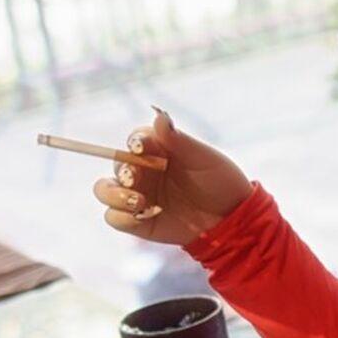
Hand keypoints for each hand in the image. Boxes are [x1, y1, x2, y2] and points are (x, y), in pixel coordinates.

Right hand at [89, 109, 254, 249]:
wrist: (231, 218)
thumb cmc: (220, 181)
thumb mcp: (203, 158)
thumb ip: (179, 140)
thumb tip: (160, 115)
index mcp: (158, 150)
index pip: (136, 140)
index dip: (135, 142)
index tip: (141, 148)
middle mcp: (144, 171)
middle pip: (117, 164)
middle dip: (123, 170)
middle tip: (134, 177)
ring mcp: (138, 195)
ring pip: (105, 190)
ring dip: (113, 193)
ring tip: (137, 201)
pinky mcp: (137, 221)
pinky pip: (114, 217)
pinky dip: (121, 216)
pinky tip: (141, 215)